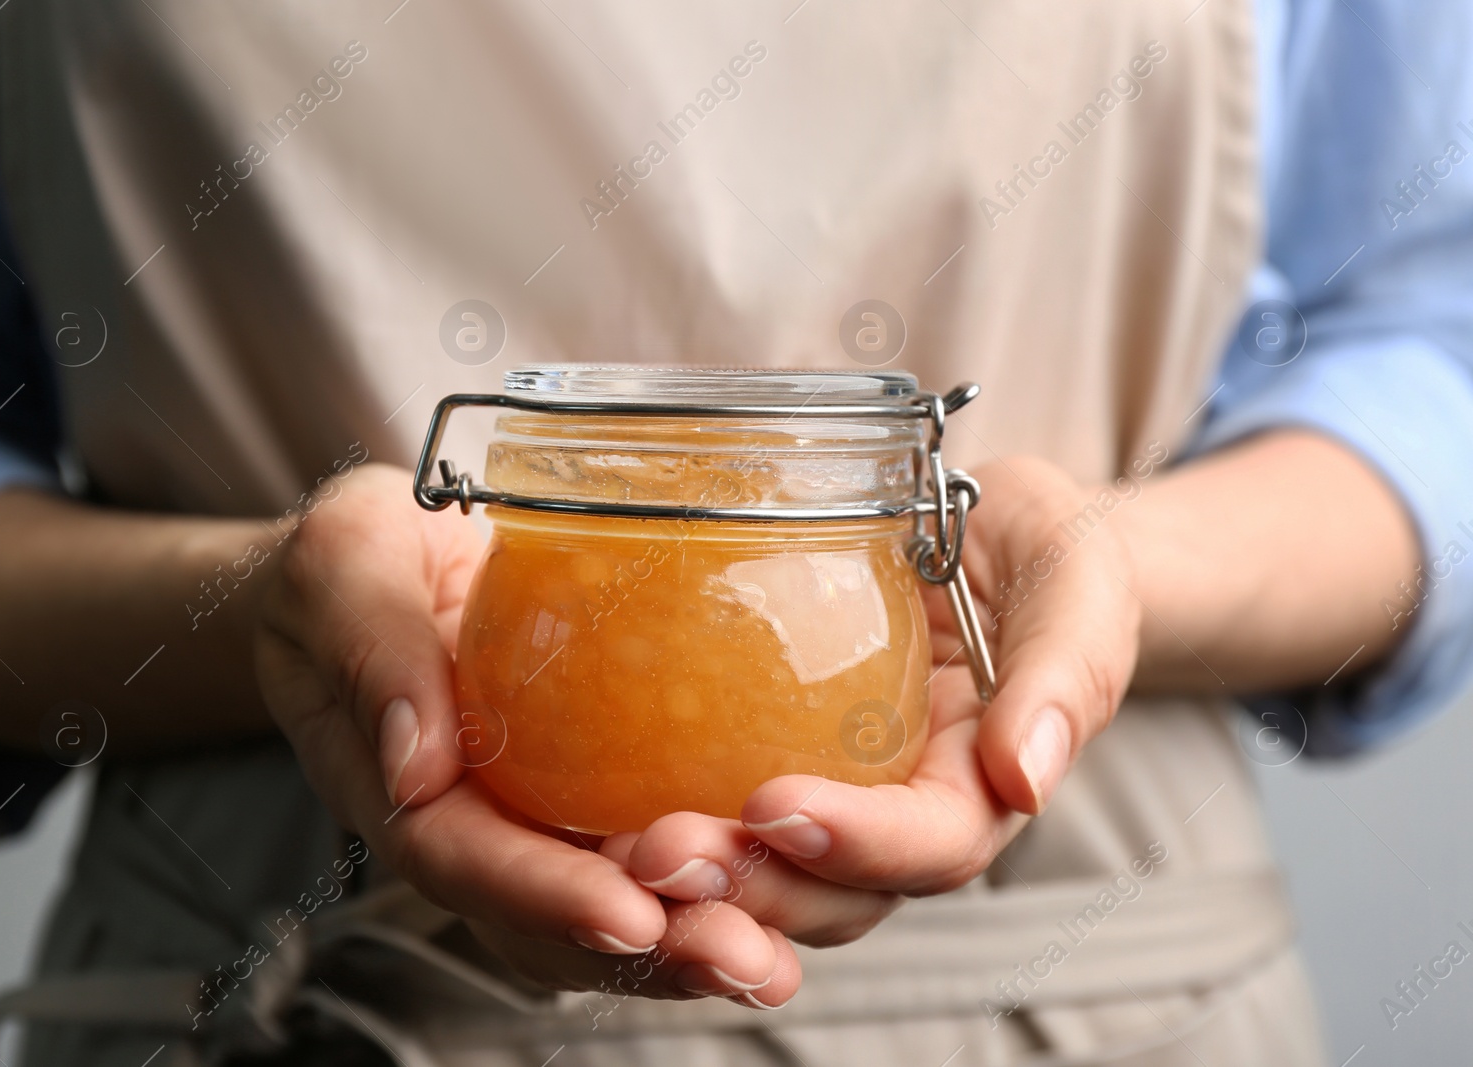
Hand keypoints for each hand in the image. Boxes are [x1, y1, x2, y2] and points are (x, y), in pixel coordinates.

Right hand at [253, 464, 800, 1004]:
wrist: (378, 563)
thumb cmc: (356, 559)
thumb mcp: (344, 562)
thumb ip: (371, 649)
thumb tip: (414, 761)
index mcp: (403, 785)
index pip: (467, 863)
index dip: (545, 898)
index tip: (628, 913)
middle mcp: (477, 828)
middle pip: (554, 925)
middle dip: (651, 954)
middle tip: (745, 958)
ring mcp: (538, 822)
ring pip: (615, 915)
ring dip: (699, 940)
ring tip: (776, 956)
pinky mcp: (592, 796)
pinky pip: (654, 862)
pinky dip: (724, 887)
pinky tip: (796, 884)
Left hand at [620, 457, 1139, 943]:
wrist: (996, 529)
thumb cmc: (1049, 549)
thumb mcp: (1074, 582)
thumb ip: (1063, 672)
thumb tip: (1025, 776)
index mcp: (985, 784)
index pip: (932, 843)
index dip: (858, 841)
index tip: (778, 804)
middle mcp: (908, 811)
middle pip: (837, 889)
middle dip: (754, 886)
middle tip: (663, 854)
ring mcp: (844, 793)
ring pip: (775, 876)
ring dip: (702, 876)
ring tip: (621, 849)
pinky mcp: (783, 756)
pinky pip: (731, 814)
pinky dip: (673, 823)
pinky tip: (599, 812)